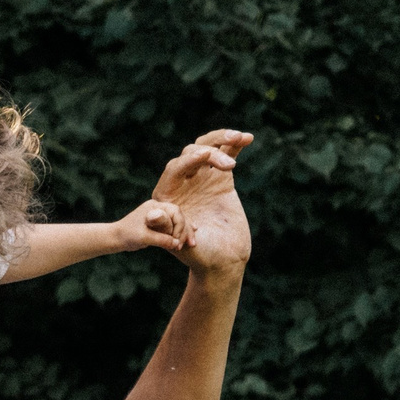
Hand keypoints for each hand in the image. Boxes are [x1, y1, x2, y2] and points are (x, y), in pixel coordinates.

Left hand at [107, 199, 186, 253]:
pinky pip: (173, 226)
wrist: (116, 238)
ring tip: (193, 243)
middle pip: (179, 216)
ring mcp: (158, 215)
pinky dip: (180, 232)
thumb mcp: (144, 238)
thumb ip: (160, 239)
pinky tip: (190, 236)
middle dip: (186, 229)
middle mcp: (158, 208)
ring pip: (177, 221)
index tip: (177, 241)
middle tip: (191, 243)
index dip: (180, 227)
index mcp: (155, 206)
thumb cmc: (127, 235)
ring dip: (185, 232)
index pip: (175, 212)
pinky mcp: (158, 224)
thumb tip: (176, 243)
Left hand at [149, 129, 253, 278]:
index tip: (205, 156)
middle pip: (191, 153)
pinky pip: (226, 154)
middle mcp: (182, 183)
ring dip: (221, 139)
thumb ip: (165, 228)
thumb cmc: (200, 257)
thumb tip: (151, 214)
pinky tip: (248, 138)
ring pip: (207, 147)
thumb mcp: (181, 243)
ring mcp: (201, 179)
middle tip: (229, 168)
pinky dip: (235, 145)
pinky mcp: (220, 179)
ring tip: (238, 137)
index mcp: (168, 196)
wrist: (224, 261)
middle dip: (209, 155)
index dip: (188, 161)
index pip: (174, 169)